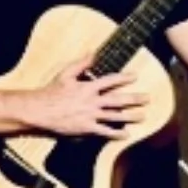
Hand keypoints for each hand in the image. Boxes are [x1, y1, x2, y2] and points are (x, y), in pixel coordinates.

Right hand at [31, 62, 147, 137]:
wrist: (40, 111)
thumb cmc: (51, 92)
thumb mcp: (65, 74)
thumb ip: (81, 63)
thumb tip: (93, 52)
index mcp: (88, 87)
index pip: (110, 80)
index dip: (124, 78)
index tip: (135, 76)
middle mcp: (92, 101)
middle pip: (118, 100)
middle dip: (134, 99)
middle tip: (147, 98)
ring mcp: (91, 116)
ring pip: (115, 116)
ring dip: (131, 116)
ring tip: (142, 116)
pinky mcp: (87, 129)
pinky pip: (105, 132)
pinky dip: (117, 134)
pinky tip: (126, 134)